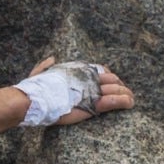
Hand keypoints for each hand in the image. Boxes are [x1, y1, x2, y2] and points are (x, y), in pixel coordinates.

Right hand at [0, 61, 133, 134]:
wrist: (31, 99)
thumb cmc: (33, 88)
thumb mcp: (39, 72)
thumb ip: (46, 65)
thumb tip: (52, 59)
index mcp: (77, 70)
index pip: (100, 70)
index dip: (108, 77)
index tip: (112, 84)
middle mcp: (86, 77)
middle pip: (111, 78)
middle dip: (120, 86)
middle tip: (126, 94)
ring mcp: (90, 90)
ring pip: (115, 89)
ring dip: (126, 94)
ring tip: (132, 99)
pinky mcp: (92, 103)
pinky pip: (112, 101)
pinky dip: (123, 101)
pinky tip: (130, 103)